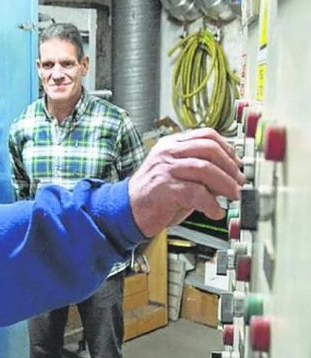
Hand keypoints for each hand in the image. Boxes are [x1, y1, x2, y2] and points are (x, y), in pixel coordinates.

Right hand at [128, 128, 244, 237]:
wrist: (128, 211)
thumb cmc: (154, 195)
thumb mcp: (178, 175)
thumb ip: (200, 171)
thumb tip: (230, 176)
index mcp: (171, 144)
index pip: (206, 135)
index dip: (228, 149)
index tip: (237, 165)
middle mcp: (168, 153)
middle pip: (209, 149)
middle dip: (230, 167)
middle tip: (239, 183)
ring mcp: (165, 169)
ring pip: (205, 169)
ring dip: (225, 185)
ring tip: (233, 196)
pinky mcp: (164, 188)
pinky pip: (196, 193)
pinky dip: (211, 204)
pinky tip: (214, 212)